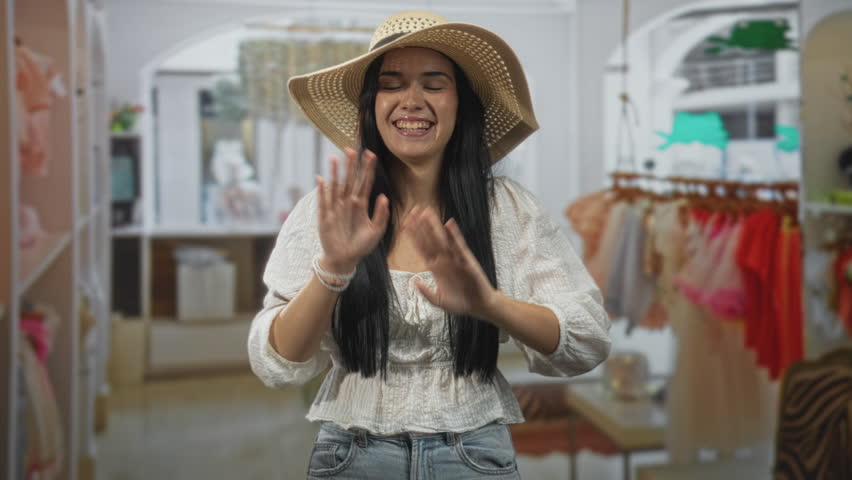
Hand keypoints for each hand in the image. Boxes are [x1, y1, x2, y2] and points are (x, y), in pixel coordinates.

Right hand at [316, 148, 389, 272]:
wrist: (345, 259)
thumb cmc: (361, 246)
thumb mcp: (376, 231)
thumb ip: (381, 214)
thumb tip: (384, 196)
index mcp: (361, 204)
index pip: (365, 183)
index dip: (367, 170)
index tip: (371, 155)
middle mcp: (348, 203)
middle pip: (350, 180)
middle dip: (351, 166)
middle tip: (351, 149)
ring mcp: (336, 208)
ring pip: (336, 186)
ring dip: (335, 173)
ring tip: (334, 158)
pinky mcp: (325, 217)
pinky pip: (323, 201)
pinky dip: (321, 191)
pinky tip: (321, 179)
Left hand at [403, 207, 498, 319]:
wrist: (479, 306)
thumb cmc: (460, 303)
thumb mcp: (438, 300)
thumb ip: (426, 292)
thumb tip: (414, 281)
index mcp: (436, 268)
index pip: (422, 248)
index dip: (413, 236)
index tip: (404, 224)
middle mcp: (444, 260)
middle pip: (429, 239)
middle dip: (421, 225)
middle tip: (412, 210)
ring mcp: (455, 258)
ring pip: (442, 239)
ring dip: (434, 225)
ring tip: (426, 211)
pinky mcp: (467, 260)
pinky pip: (459, 245)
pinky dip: (454, 234)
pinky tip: (449, 223)